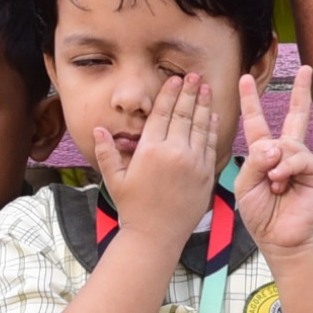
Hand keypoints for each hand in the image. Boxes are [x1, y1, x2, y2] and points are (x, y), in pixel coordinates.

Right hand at [94, 73, 226, 217]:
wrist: (156, 236)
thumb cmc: (132, 208)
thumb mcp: (114, 179)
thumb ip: (106, 152)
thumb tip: (98, 128)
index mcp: (150, 151)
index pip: (162, 114)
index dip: (170, 94)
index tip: (175, 79)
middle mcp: (174, 153)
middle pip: (184, 115)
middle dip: (190, 93)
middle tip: (195, 76)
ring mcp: (193, 164)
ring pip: (200, 126)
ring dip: (204, 105)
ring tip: (206, 88)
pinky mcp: (206, 175)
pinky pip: (211, 145)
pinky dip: (213, 128)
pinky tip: (214, 115)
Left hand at [234, 75, 312, 254]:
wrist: (279, 238)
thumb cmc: (260, 213)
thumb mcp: (246, 183)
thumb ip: (257, 160)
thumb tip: (278, 145)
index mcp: (264, 154)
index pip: (256, 121)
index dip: (250, 100)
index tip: (245, 79)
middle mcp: (286, 152)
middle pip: (295, 115)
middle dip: (300, 91)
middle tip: (307, 69)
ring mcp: (303, 160)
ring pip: (288, 143)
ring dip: (275, 162)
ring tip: (273, 183)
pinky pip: (300, 157)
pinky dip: (287, 168)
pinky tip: (281, 182)